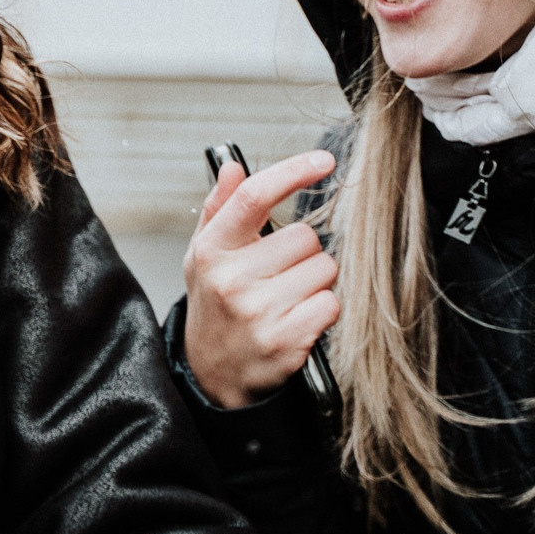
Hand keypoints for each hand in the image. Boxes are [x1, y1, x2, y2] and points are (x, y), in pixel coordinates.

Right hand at [182, 151, 339, 409]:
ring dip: (315, 281)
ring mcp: (258, 311)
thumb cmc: (214, 306)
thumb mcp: (204, 256)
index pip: (254, 196)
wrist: (212, 372)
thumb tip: (232, 168)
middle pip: (305, 236)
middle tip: (281, 273)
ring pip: (324, 269)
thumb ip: (219, 210)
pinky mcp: (285, 339)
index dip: (293, 171)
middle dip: (302, 253)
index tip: (324, 161)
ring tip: (288, 297)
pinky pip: (331, 304)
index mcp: (211, 250)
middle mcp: (231, 279)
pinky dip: (322, 310)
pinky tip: (298, 318)